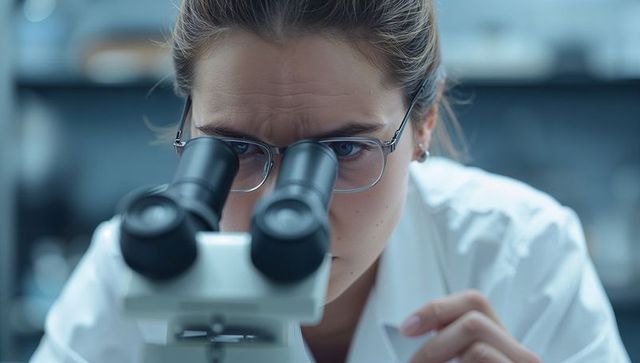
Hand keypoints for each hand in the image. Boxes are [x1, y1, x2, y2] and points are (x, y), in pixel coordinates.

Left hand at [400, 290, 540, 362]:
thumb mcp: (459, 361)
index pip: (475, 302)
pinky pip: (480, 353)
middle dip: (435, 325)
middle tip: (410, 359)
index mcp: (506, 350)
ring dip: (436, 349)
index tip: (406, 328)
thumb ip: (449, 346)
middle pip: (475, 309)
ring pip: (474, 328)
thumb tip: (412, 325)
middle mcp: (522, 355)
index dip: (437, 308)